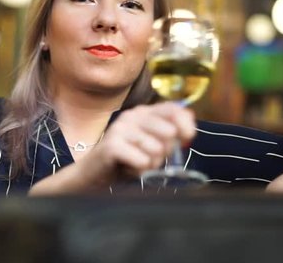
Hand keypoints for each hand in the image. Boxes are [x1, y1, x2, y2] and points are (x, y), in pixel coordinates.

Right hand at [28, 102, 195, 195]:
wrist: (93, 174)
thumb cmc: (126, 160)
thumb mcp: (151, 145)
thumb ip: (169, 136)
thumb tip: (188, 132)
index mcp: (142, 112)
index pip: (173, 109)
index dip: (186, 123)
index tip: (188, 138)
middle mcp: (131, 115)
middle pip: (169, 131)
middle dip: (165, 152)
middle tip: (148, 157)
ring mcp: (120, 128)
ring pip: (157, 149)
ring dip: (151, 163)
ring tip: (136, 163)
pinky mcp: (112, 145)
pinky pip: (143, 160)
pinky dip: (140, 170)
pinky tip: (128, 168)